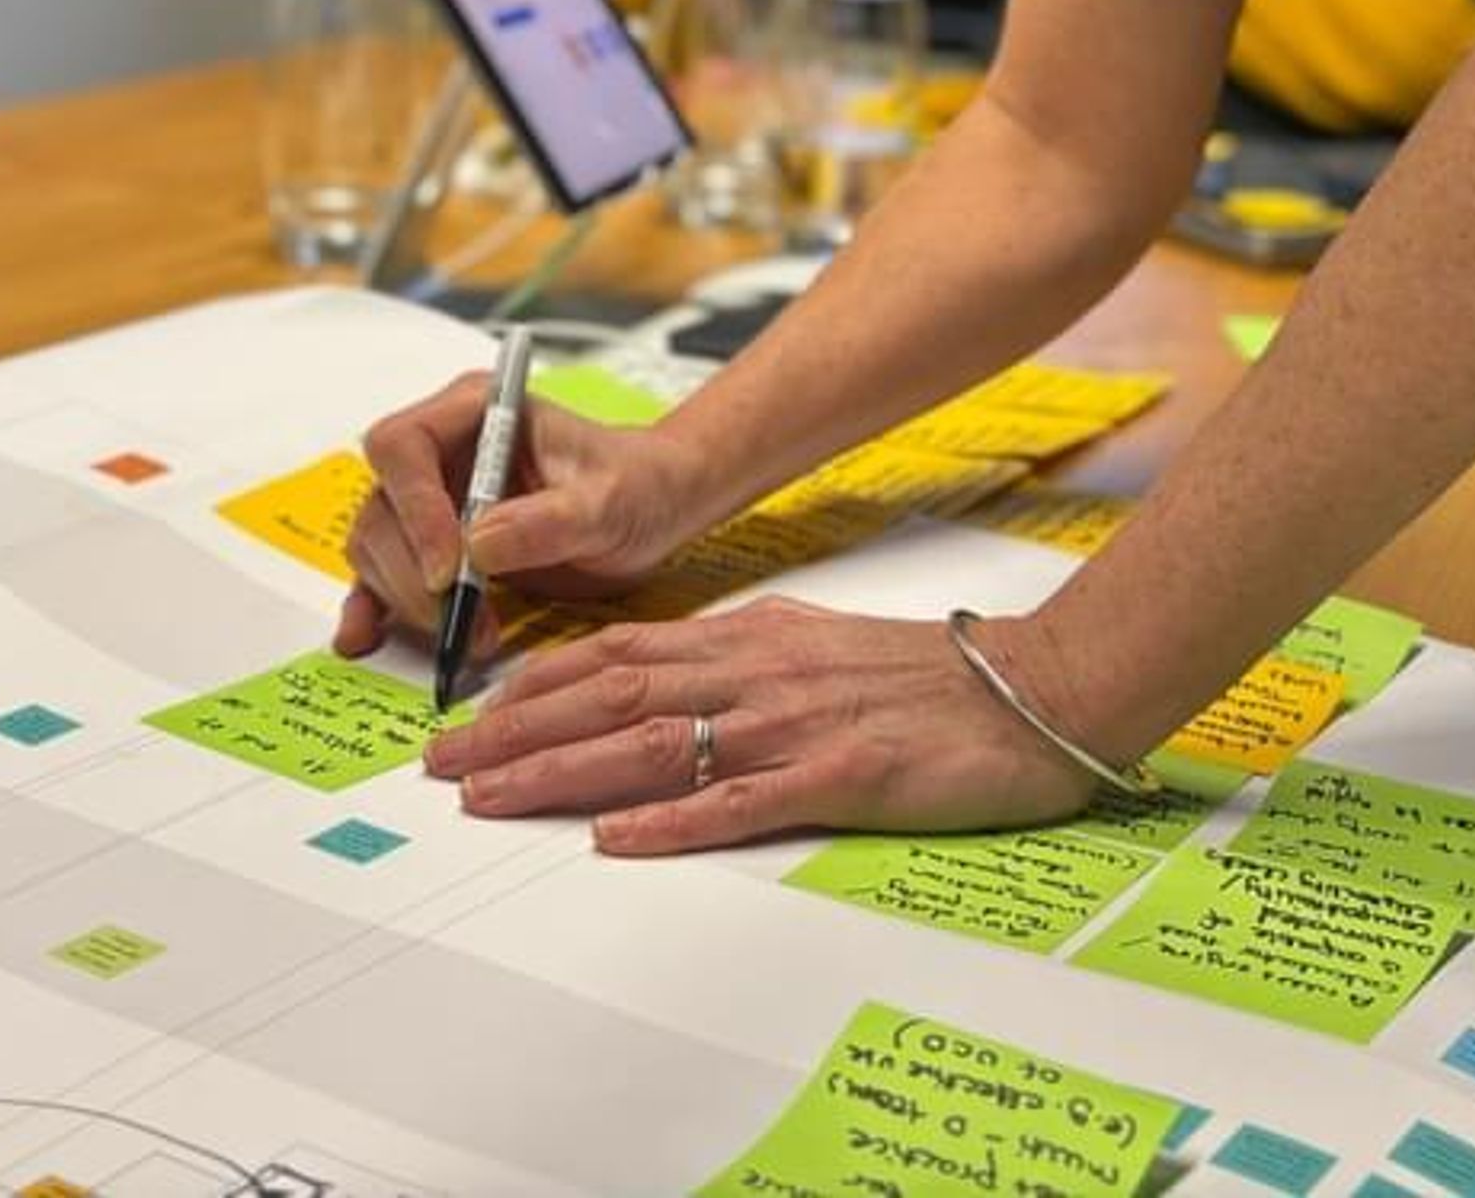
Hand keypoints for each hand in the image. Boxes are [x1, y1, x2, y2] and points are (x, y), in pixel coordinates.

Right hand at [330, 371, 696, 657]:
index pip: (405, 446)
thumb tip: (478, 545)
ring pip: (378, 545)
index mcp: (478, 412)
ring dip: (409, 600)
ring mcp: (432, 499)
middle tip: (461, 621)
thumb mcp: (609, 500)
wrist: (652, 507)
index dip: (416, 509)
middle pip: (383, 506)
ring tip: (471, 636)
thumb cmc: (635, 484)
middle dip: (414, 573)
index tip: (452, 569)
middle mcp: (443, 451)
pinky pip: (384, 575)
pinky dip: (374, 607)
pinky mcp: (433, 548)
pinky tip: (365, 637)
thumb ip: (550, 520)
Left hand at [421, 597, 1097, 854]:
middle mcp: (757, 672)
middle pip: (611, 697)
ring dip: (562, 772)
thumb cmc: (927, 676)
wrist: (1034, 688)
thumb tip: (658, 676)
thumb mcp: (813, 645)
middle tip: (441, 764)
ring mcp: (795, 724)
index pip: (616, 654)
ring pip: (654, 744)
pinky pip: (741, 802)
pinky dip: (673, 821)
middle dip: (515, 730)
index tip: (468, 714)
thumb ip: (736, 657)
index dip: (534, 684)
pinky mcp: (841, 776)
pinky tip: (618, 837)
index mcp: (749, 638)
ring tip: (491, 797)